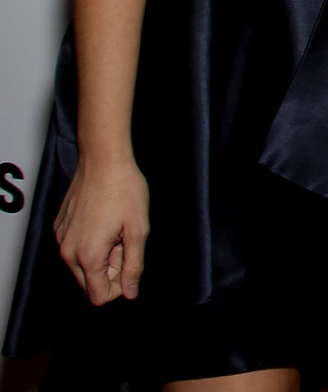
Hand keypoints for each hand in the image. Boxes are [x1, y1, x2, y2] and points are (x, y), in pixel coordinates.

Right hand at [52, 154, 149, 303]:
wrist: (103, 160)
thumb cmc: (125, 191)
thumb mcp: (138, 230)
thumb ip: (134, 265)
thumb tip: (131, 292)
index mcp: (88, 256)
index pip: (99, 296)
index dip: (120, 286)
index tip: (130, 261)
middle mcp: (67, 252)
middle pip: (89, 283)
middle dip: (110, 270)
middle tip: (124, 242)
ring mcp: (60, 239)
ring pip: (82, 266)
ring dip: (101, 256)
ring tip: (115, 230)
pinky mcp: (59, 227)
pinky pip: (74, 248)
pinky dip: (90, 243)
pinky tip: (104, 221)